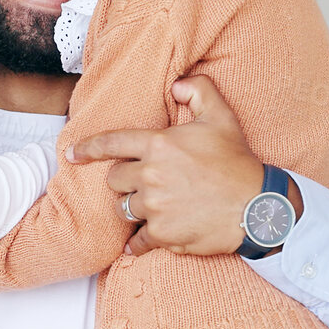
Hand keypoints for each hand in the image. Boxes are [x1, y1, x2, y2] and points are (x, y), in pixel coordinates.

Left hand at [70, 75, 275, 256]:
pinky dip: (136, 243)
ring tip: (156, 206)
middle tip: (148, 182)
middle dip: (125, 180)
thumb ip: (199, 91)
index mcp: (159, 144)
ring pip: (124, 208)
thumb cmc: (238, 162)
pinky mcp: (162, 234)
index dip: (87, 148)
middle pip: (114, 179)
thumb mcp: (223, 117)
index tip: (71, 154)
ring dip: (135, 207)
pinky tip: (137, 245)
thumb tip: (176, 83)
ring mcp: (154, 207)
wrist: (257, 207)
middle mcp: (151, 175)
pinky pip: (137, 241)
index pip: (111, 143)